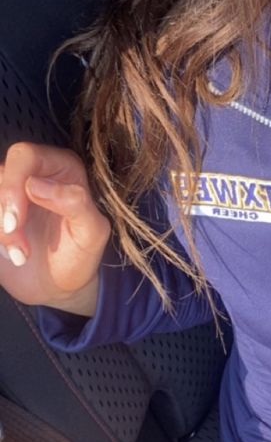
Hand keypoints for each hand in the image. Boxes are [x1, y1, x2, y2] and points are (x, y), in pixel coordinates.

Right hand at [0, 143, 110, 313]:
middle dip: (2, 210)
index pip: (24, 155)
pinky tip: (9, 255)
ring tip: (21, 255)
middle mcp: (32, 174)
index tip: (16, 220)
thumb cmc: (80, 255)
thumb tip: (37, 184)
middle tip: (17, 240)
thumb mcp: (91, 233)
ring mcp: (9, 195)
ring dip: (0, 231)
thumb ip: (75, 203)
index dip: (13, 184)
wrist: (60, 285)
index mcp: (60, 168)